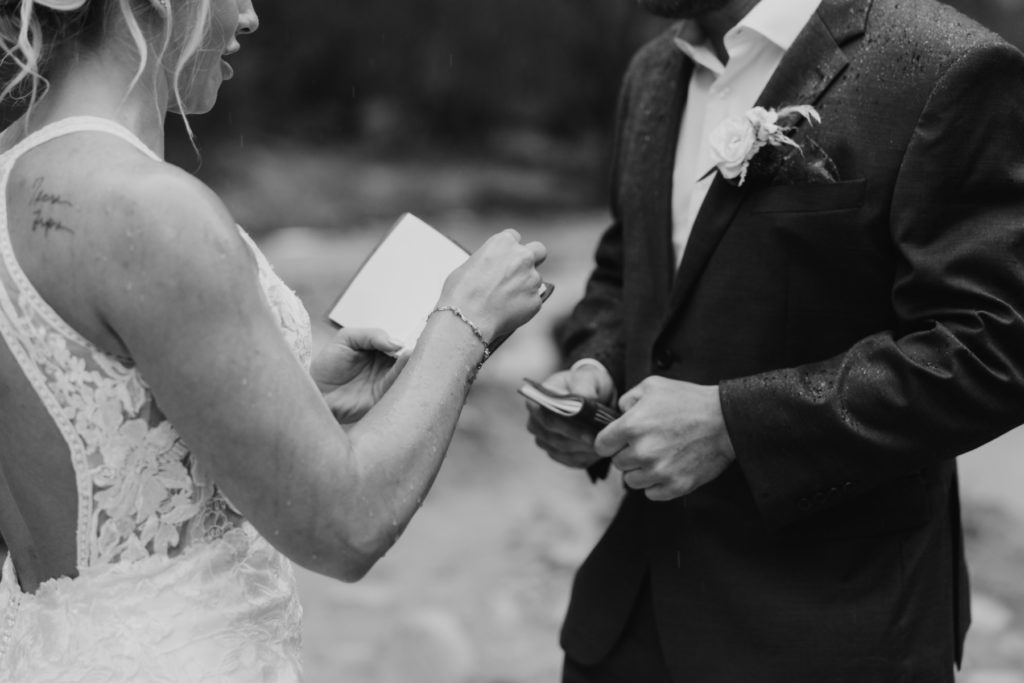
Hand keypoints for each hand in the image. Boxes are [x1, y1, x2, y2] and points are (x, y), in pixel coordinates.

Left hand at [311, 327, 407, 422]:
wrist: (316, 391)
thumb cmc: (327, 365)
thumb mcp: (346, 338)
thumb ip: (371, 335)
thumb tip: (397, 343)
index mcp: (378, 349)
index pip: (398, 342)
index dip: (407, 338)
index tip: (416, 333)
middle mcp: (385, 365)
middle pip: (406, 357)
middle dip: (415, 350)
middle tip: (421, 343)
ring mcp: (385, 380)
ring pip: (406, 370)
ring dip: (413, 362)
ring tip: (415, 352)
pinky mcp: (383, 396)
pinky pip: (397, 385)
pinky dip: (404, 375)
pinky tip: (408, 363)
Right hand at [439, 229, 546, 341]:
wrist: (467, 318)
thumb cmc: (460, 292)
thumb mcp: (469, 265)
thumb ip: (488, 262)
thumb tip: (491, 270)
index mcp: (504, 242)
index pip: (514, 237)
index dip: (510, 249)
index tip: (506, 258)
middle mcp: (523, 257)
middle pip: (538, 250)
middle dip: (533, 258)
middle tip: (521, 271)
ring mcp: (532, 279)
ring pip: (535, 280)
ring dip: (525, 287)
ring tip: (505, 301)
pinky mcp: (536, 300)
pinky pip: (533, 301)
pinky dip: (524, 306)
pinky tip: (507, 313)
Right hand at [526, 362, 616, 469]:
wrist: (591, 393)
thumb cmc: (587, 383)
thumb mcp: (588, 378)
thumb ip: (584, 386)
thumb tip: (583, 398)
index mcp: (536, 400)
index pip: (548, 418)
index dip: (569, 428)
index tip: (590, 433)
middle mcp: (535, 421)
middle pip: (554, 438)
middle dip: (579, 441)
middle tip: (602, 442)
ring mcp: (543, 439)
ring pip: (563, 451)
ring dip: (584, 451)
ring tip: (605, 445)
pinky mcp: (555, 452)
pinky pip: (569, 460)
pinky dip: (585, 458)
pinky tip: (599, 451)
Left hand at [595, 377, 734, 500]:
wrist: (726, 421)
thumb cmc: (690, 401)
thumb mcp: (653, 386)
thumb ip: (628, 398)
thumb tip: (618, 413)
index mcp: (631, 426)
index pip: (601, 445)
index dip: (610, 441)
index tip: (619, 439)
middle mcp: (641, 452)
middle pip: (618, 463)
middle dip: (627, 454)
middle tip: (647, 443)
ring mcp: (658, 472)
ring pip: (632, 481)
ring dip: (640, 471)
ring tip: (658, 456)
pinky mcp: (675, 486)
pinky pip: (651, 493)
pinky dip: (656, 484)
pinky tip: (668, 468)